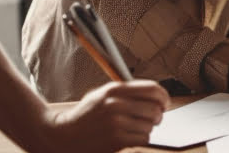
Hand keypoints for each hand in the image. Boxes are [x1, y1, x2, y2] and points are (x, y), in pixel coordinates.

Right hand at [43, 80, 168, 152]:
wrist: (63, 136)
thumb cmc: (86, 116)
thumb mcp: (102, 95)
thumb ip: (127, 92)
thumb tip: (157, 95)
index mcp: (114, 89)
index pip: (153, 88)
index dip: (164, 97)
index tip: (165, 103)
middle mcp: (116, 104)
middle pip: (155, 108)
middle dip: (158, 115)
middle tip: (153, 119)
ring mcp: (116, 122)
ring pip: (150, 125)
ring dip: (148, 128)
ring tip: (136, 128)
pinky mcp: (116, 139)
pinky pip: (144, 138)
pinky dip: (142, 138)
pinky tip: (132, 137)